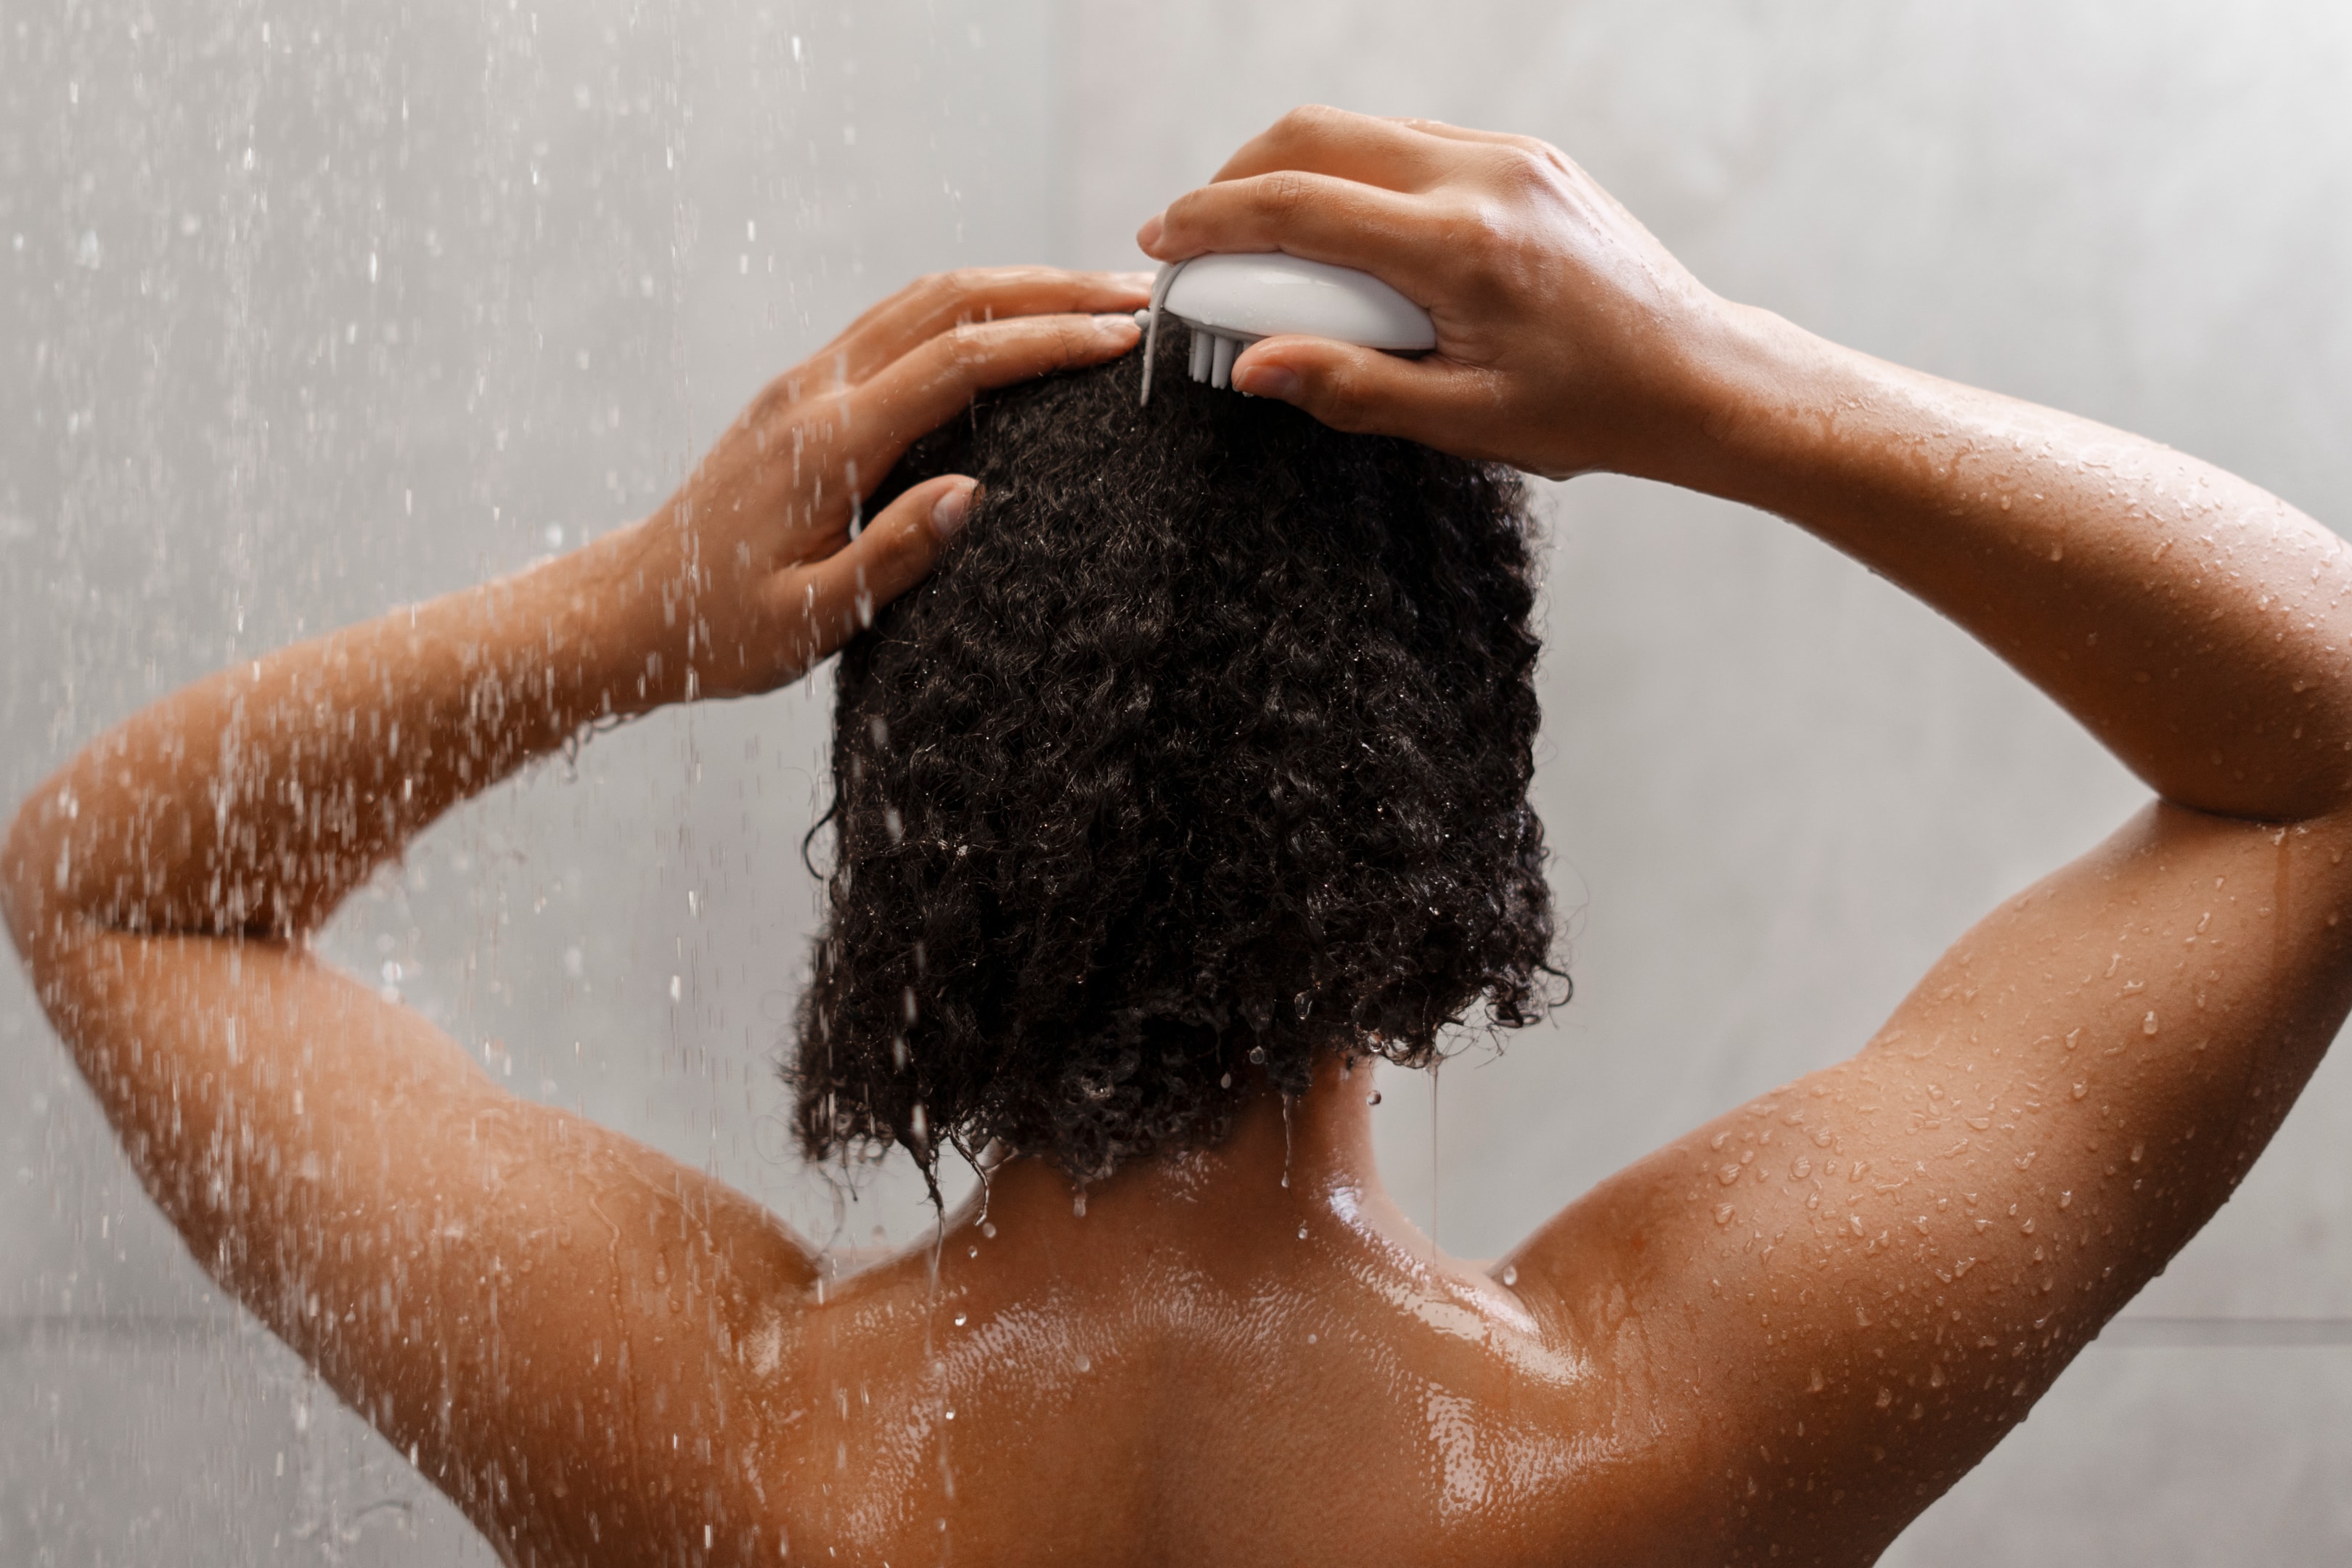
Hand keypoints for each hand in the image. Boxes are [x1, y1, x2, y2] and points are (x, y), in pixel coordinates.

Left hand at [619, 267, 1148, 699]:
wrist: (633, 607)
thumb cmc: (718, 628)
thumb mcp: (810, 620)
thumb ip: (892, 556)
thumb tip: (972, 494)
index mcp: (827, 443)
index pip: (958, 362)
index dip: (1047, 343)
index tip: (1120, 342)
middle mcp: (815, 391)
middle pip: (948, 301)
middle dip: (1049, 291)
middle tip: (1134, 299)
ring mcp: (805, 382)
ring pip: (922, 298)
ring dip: (1013, 287)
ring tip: (1092, 299)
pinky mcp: (803, 392)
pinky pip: (897, 322)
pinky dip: (969, 307)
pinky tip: (1013, 323)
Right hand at [1137, 107, 1729, 480]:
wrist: (1695, 376)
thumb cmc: (1588, 413)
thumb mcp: (1461, 422)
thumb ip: (1349, 387)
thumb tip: (1250, 365)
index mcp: (1461, 247)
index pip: (1297, 204)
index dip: (1210, 219)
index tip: (1161, 243)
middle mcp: (1484, 176)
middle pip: (1314, 135)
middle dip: (1233, 177)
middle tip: (1196, 237)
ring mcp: (1509, 155)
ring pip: (1360, 127)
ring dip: (1292, 171)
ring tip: (1260, 242)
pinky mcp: (1525, 156)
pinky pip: (1411, 141)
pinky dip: (1354, 176)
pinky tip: (1340, 236)